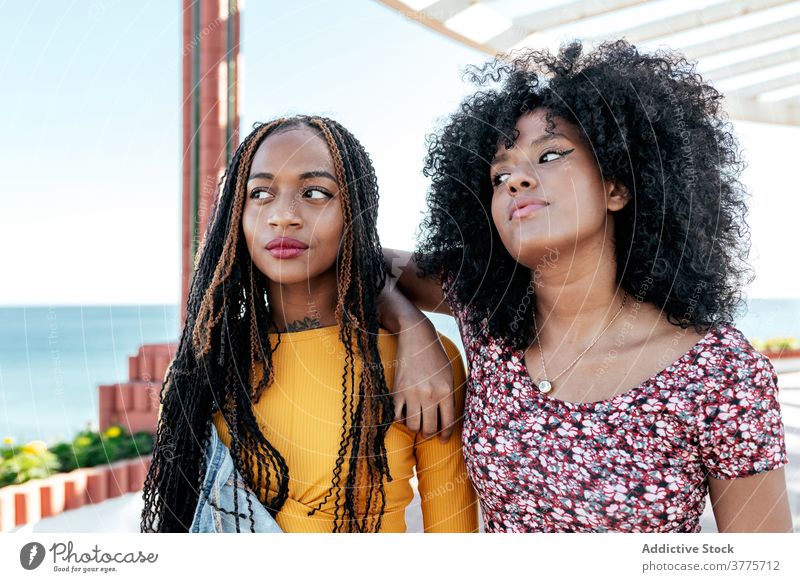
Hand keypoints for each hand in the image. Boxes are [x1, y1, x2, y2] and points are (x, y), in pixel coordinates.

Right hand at [392, 317, 455, 441]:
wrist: (416, 337)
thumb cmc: (435, 355)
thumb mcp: (449, 375)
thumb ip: (449, 396)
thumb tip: (446, 418)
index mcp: (445, 390)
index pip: (447, 422)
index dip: (446, 435)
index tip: (443, 440)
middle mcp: (429, 394)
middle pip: (429, 427)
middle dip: (429, 435)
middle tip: (428, 434)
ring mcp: (412, 393)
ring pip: (413, 425)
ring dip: (415, 427)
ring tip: (416, 423)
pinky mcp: (397, 390)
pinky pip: (397, 415)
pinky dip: (400, 419)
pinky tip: (404, 415)